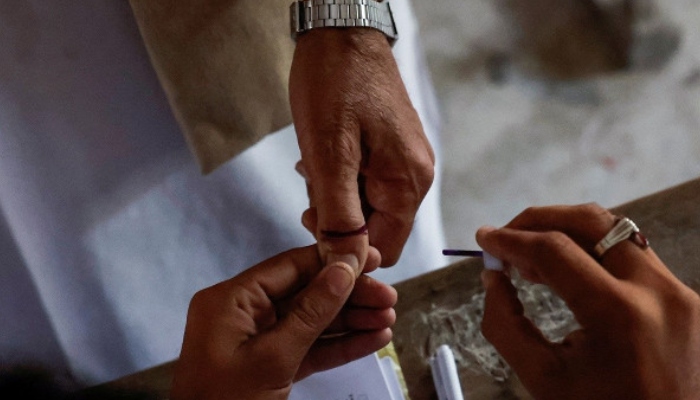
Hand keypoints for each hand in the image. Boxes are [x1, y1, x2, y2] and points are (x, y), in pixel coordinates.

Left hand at [171, 245, 395, 399]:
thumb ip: (310, 313)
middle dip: (349, 296)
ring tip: (388, 319)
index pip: (290, 267)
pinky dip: (339, 345)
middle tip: (389, 296)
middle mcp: (245, 313)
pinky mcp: (271, 364)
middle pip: (306, 293)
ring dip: (351, 321)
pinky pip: (309, 347)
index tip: (371, 260)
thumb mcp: (273, 357)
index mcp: (232, 300)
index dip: (333, 261)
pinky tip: (372, 339)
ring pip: (312, 321)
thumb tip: (343, 271)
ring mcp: (258, 339)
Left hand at [289, 28, 434, 269]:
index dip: (347, 250)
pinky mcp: (393, 151)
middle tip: (311, 187)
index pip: (383, 249)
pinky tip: (323, 158)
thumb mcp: (328, 154)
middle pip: (376, 229)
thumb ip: (338, 213)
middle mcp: (416, 177)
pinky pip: (368, 184)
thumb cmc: (334, 84)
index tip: (315, 223)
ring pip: (368, 208)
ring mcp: (406, 162)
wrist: (342, 33)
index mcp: (408, 182)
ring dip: (336, 198)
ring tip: (314, 166)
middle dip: (338, 219)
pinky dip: (342, 180)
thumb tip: (345, 262)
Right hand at [476, 204, 699, 399]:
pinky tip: (569, 271)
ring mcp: (679, 292)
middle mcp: (657, 292)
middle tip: (507, 237)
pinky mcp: (685, 296)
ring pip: (615, 231)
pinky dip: (593, 252)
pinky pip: (632, 255)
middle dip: (539, 220)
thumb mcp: (542, 379)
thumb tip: (492, 277)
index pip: (554, 250)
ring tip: (532, 258)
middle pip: (590, 221)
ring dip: (566, 232)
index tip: (485, 239)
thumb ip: (504, 324)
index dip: (510, 240)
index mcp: (620, 316)